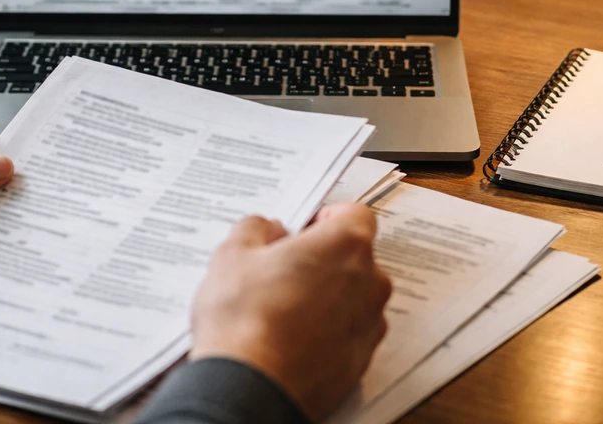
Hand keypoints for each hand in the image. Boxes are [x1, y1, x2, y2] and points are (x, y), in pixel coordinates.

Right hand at [190, 204, 391, 420]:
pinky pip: (348, 332)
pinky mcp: (360, 361)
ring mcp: (368, 324)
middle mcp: (369, 282)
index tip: (302, 229)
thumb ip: (256, 228)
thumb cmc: (245, 320)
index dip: (326, 218)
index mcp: (345, 245)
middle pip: (354, 256)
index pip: (354, 213)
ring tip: (282, 307)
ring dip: (327, 296)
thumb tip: (267, 229)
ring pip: (353, 296)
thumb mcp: (233, 254)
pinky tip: (291, 337)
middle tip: (282, 269)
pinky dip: (327, 330)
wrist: (249, 388)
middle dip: (322, 259)